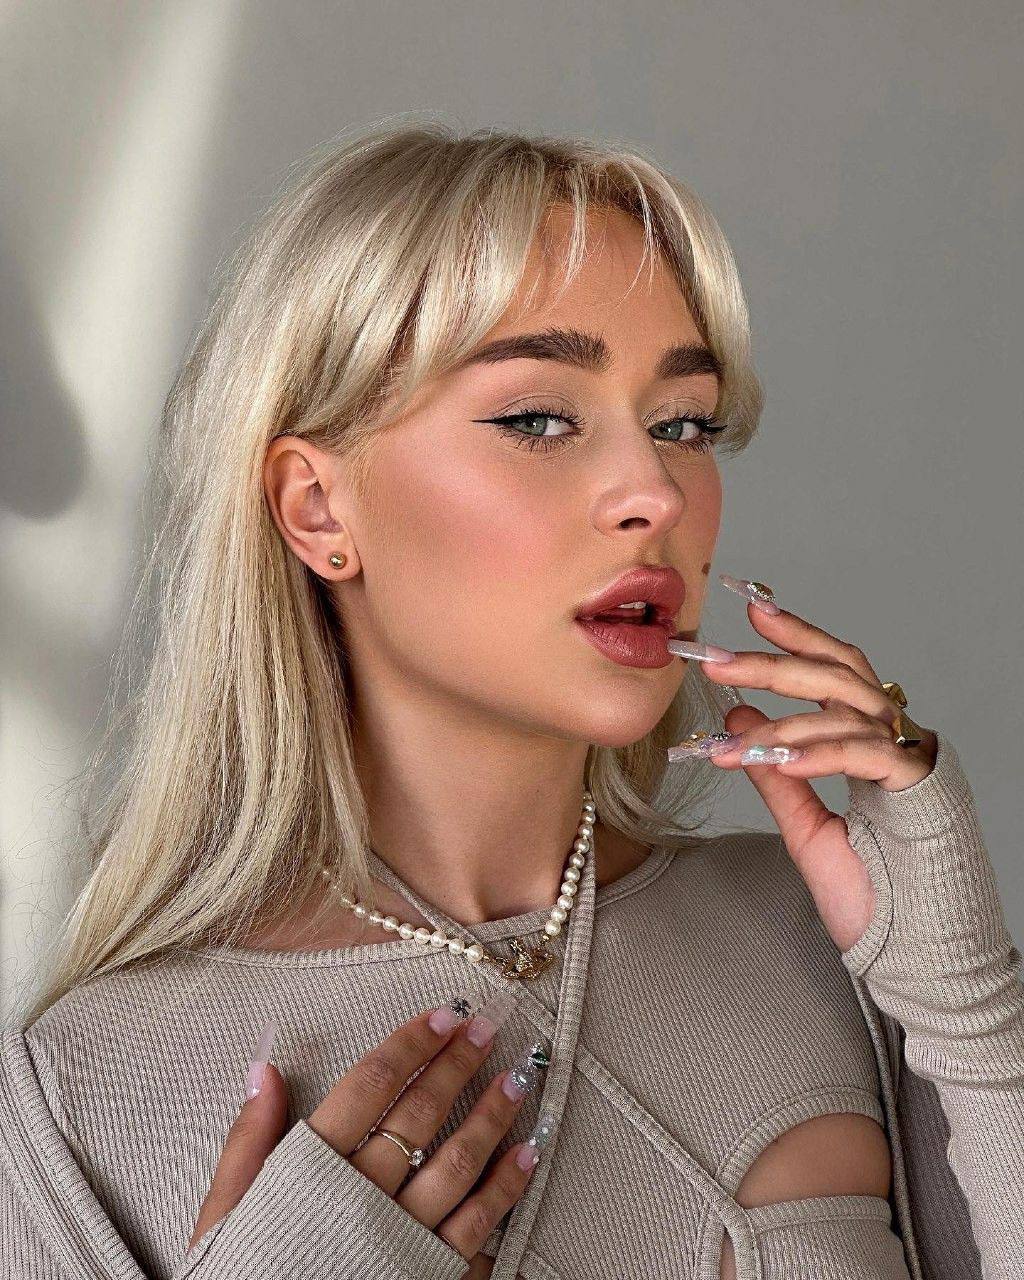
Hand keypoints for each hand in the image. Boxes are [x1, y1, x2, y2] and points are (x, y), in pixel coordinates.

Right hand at [185, 1006, 537, 1265]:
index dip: (409, 1043)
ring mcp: (400, 1239)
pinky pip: (477, 1228)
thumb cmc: (249, 1276)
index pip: (369, 1085)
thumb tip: (265, 1071)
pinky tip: (526, 1153)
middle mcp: (361, 1199)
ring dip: (491, 1116)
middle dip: (457, 1064)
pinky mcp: (428, 1277)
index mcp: (311, 1172)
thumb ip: (247, 1142)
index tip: (442, 1015)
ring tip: (516, 1079)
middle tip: (485, 1029)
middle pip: (419, 1113)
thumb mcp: (228, 1213)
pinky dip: (506, 1188)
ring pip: (456, 1162)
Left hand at [699, 594, 938, 953]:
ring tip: (728, 733)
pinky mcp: (921, 791)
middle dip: (773, 661)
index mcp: (872, 742)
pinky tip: (778, 758)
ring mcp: (913, 762)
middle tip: (717, 656)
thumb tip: (737, 717)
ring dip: (780, 720)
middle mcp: (896, 741)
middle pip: (838, 674)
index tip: (752, 609)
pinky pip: (866, 753)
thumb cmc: (873, 898)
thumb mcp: (805, 826)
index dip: (796, 636)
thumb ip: (775, 771)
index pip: (835, 672)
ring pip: (845, 710)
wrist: (919, 960)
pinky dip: (819, 752)